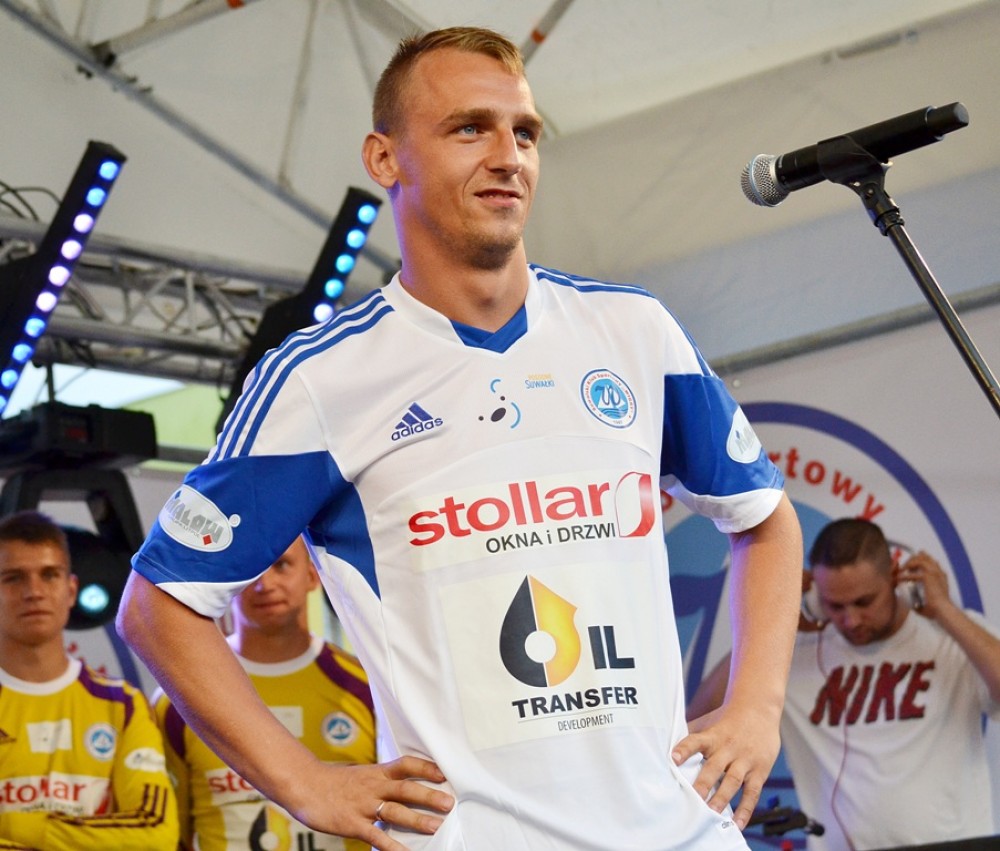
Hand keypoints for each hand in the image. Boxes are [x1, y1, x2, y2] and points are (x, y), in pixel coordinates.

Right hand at [288, 756, 453, 850]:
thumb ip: (384, 781)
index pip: (405, 764)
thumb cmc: (336, 783)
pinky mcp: (352, 824)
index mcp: (377, 772)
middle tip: (449, 803)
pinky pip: (375, 836)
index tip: (443, 773)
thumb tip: (408, 786)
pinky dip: (391, 846)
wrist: (305, 786)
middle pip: (404, 789)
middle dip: (428, 796)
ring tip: (435, 826)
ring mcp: (363, 806)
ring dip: (416, 819)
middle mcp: (373, 787)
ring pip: (394, 811)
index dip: (425, 767)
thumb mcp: (363, 775)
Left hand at [672, 702, 780, 830]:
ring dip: (721, 798)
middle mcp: (727, 748)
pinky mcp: (759, 771)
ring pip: (732, 781)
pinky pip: (752, 792)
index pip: (695, 741)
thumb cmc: (729, 722)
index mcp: (713, 737)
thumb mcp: (711, 725)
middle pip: (713, 767)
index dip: (684, 750)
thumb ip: (694, 739)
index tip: (673, 759)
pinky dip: (745, 809)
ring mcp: (744, 760)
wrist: (759, 710)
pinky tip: (738, 823)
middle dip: (703, 784)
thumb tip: (669, 753)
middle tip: (693, 798)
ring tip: (711, 813)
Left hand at [895, 551, 951, 619]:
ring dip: (908, 564)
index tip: (910, 564)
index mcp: (941, 576)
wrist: (943, 611)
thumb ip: (923, 599)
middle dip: (911, 559)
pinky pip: (913, 572)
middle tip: (903, 567)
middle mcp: (939, 572)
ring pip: (919, 560)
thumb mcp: (932, 600)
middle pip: (924, 556)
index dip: (919, 559)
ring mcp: (934, 573)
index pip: (931, 561)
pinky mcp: (928, 577)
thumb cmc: (938, 609)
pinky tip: (899, 579)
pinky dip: (905, 575)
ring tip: (901, 571)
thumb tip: (914, 605)